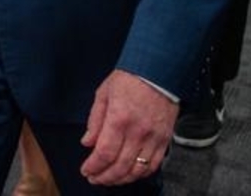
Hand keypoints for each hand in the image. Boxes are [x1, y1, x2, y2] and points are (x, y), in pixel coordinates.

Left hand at [79, 70, 176, 186]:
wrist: (158, 70)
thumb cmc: (130, 79)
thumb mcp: (104, 94)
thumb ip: (95, 120)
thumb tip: (87, 142)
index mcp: (119, 118)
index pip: (104, 153)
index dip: (93, 167)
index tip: (86, 170)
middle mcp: (137, 131)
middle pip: (120, 166)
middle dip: (104, 177)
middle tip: (94, 178)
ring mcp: (153, 137)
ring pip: (137, 170)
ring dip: (121, 179)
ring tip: (110, 179)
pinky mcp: (164, 139)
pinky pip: (153, 165)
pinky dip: (141, 174)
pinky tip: (130, 174)